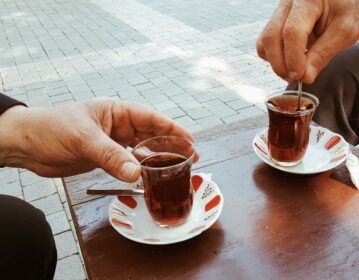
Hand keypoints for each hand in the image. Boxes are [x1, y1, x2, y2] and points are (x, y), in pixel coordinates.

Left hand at [0, 97, 193, 181]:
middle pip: (151, 134)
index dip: (172, 128)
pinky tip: (150, 176)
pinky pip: (128, 163)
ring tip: (177, 169)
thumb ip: (111, 156)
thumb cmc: (50, 129)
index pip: (150, 118)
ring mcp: (112, 142)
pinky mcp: (105, 158)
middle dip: (171, 145)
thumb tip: (136, 173)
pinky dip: (139, 170)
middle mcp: (117, 125)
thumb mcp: (83, 139)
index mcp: (115, 111)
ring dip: (158, 159)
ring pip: (141, 150)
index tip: (190, 140)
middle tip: (191, 157)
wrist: (26, 145)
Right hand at [256, 0, 358, 83]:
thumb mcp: (345, 32)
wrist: (343, 1)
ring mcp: (278, 12)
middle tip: (296, 79)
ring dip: (276, 63)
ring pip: (264, 42)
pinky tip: (289, 61)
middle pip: (272, 37)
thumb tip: (305, 77)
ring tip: (293, 72)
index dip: (293, 58)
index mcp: (309, 0)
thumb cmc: (346, 12)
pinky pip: (264, 44)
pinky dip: (273, 58)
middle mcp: (288, 3)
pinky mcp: (274, 22)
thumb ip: (324, 54)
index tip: (301, 76)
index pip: (292, 31)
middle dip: (281, 64)